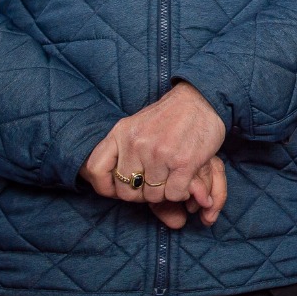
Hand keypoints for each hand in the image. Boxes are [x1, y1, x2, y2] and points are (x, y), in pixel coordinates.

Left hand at [83, 82, 227, 222]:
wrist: (201, 100)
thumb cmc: (169, 116)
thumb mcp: (136, 124)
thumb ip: (122, 148)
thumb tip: (113, 182)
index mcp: (121, 133)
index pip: (95, 170)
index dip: (106, 187)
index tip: (119, 188)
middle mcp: (137, 144)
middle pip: (127, 191)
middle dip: (141, 194)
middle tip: (154, 184)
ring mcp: (159, 154)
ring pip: (153, 196)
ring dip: (163, 192)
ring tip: (171, 177)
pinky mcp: (183, 162)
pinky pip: (174, 195)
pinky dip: (180, 193)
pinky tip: (184, 179)